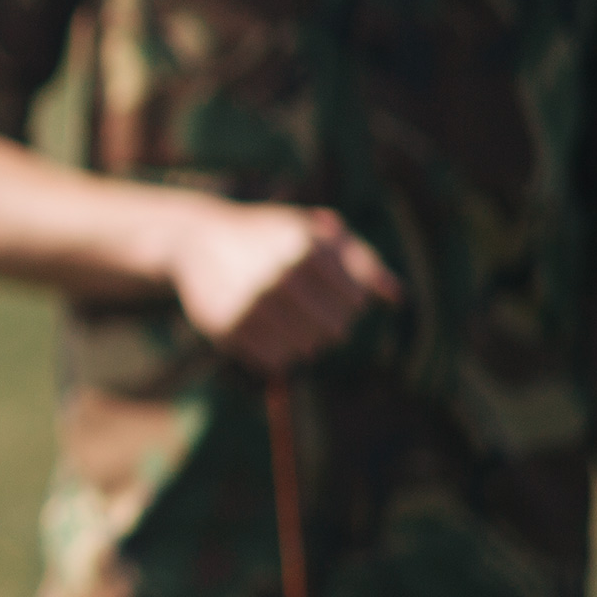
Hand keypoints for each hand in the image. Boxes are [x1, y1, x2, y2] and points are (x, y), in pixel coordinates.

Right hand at [164, 202, 400, 371]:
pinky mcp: (228, 329)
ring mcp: (252, 305)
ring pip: (307, 350)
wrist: (196, 239)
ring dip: (303, 339)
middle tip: (306, 306)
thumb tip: (399, 298)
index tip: (327, 288)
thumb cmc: (269, 235)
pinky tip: (265, 329)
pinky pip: (275, 362)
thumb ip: (363, 262)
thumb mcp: (316, 233)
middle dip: (328, 323)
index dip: (347, 300)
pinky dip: (277, 352)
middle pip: (335, 331)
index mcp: (308, 250)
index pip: (355, 303)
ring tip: (285, 317)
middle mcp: (280, 278)